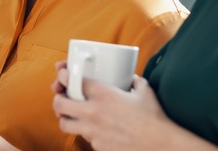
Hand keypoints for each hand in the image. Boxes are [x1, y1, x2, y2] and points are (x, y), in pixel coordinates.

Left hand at [51, 63, 217, 150]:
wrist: (160, 145)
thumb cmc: (153, 117)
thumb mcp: (143, 91)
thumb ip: (133, 80)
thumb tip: (130, 77)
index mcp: (103, 94)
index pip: (71, 80)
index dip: (63, 74)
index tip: (64, 74)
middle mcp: (93, 112)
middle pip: (59, 104)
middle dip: (57, 99)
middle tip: (62, 98)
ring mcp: (93, 131)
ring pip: (64, 125)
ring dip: (66, 119)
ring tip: (72, 116)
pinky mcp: (97, 146)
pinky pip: (83, 138)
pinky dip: (85, 133)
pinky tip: (94, 129)